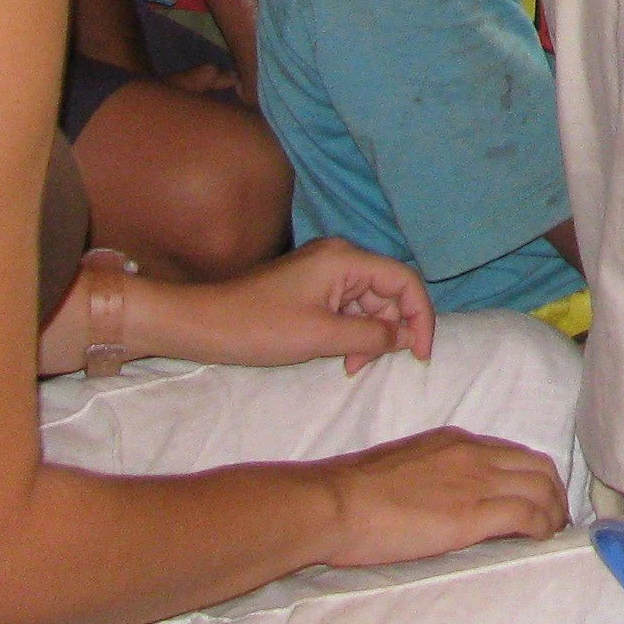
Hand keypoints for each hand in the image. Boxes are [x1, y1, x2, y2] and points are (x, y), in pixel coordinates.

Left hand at [180, 238, 435, 371]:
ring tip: (353, 367)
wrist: (203, 324)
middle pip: (388, 290)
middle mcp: (340, 256)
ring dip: (370, 335)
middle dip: (391, 328)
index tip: (421, 353)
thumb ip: (371, 336)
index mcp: (345, 259)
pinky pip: (347, 306)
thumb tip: (406, 338)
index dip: (420, 315)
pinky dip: (351, 332)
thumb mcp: (321, 337)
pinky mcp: (311, 286)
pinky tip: (341, 356)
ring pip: (369, 301)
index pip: (404, 279)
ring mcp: (324, 270)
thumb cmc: (259, 328)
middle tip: (375, 365)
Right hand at [319, 429, 568, 569]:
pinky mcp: (472, 514)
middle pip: (538, 466)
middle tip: (553, 520)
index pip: (513, 452)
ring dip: (554, 513)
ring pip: (541, 488)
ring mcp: (475, 481)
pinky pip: (527, 515)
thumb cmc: (354, 491)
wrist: (336, 502)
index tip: (536, 499)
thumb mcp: (404, 466)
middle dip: (554, 493)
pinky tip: (541, 540)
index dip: (533, 476)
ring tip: (552, 535)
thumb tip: (444, 497)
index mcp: (455, 441)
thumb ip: (434, 473)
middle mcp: (473, 454)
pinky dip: (543, 527)